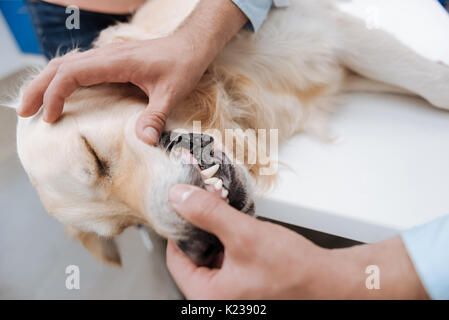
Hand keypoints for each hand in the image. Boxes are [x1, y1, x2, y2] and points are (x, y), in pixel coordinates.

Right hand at [17, 0, 246, 144]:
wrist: (190, 46)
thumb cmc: (182, 65)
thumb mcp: (172, 92)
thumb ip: (156, 115)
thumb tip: (144, 142)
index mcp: (115, 62)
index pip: (72, 73)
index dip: (55, 94)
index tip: (50, 117)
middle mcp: (106, 56)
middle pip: (60, 66)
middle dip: (38, 88)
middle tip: (24, 113)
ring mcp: (107, 56)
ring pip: (66, 64)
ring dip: (46, 81)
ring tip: (33, 104)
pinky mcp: (111, 61)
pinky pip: (79, 66)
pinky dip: (62, 78)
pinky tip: (60, 92)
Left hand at [166, 185, 428, 298]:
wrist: (327, 279)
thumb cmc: (292, 267)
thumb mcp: (244, 234)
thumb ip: (209, 214)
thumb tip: (179, 198)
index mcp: (208, 296)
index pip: (175, 260)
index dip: (179, 230)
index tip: (185, 208)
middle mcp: (216, 299)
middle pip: (192, 259)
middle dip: (200, 231)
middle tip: (207, 207)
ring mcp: (231, 294)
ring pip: (210, 259)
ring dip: (215, 235)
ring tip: (225, 215)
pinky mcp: (244, 286)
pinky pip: (226, 262)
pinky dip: (228, 244)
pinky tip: (238, 229)